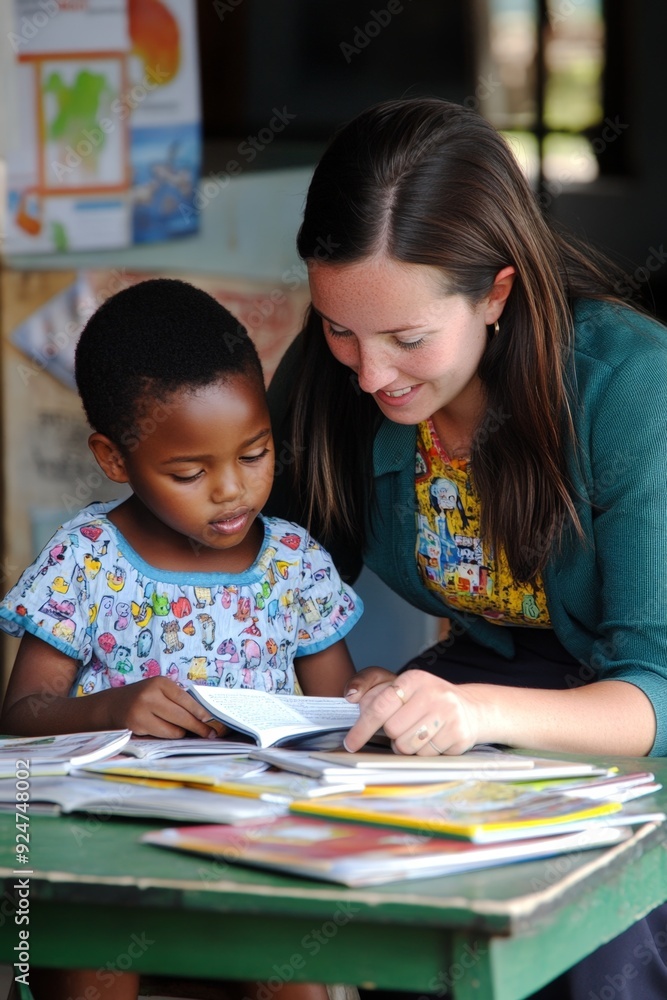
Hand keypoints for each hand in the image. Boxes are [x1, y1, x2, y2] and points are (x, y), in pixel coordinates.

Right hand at [107, 676, 225, 738]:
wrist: (113, 706)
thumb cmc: (142, 698)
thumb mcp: (158, 690)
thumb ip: (176, 699)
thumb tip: (202, 717)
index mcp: (160, 682)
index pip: (185, 699)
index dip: (199, 711)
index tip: (210, 719)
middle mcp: (150, 695)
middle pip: (181, 716)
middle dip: (198, 727)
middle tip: (210, 733)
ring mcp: (142, 712)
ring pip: (173, 730)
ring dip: (182, 733)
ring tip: (184, 731)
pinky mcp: (137, 727)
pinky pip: (162, 735)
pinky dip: (169, 736)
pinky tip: (168, 732)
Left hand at [343, 669, 482, 754]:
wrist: (470, 708)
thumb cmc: (426, 699)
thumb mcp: (402, 687)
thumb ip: (372, 689)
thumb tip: (351, 696)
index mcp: (413, 678)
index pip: (380, 706)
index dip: (362, 727)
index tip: (351, 743)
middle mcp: (432, 693)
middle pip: (392, 730)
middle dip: (392, 735)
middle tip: (404, 727)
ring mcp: (448, 714)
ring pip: (407, 746)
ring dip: (407, 746)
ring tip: (419, 732)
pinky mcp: (458, 734)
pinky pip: (425, 756)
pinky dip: (424, 752)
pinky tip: (433, 739)